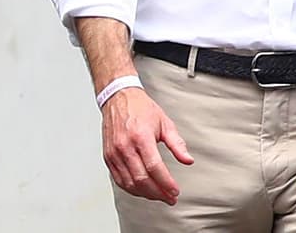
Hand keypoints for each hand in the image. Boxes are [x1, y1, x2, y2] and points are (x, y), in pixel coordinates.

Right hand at [100, 87, 192, 203]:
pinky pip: (119, 180)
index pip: (154, 168)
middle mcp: (125, 146)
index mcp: (141, 136)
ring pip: (129, 183)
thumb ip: (177, 144)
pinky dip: (132, 189)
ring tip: (158, 195)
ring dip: (146, 194)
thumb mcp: (164, 122)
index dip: (166, 183)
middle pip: (142, 179)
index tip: (175, 191)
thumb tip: (188, 160)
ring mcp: (114, 153)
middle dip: (158, 193)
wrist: (118, 98)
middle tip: (170, 197)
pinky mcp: (108, 157)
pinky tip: (142, 190)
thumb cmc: (140, 108)